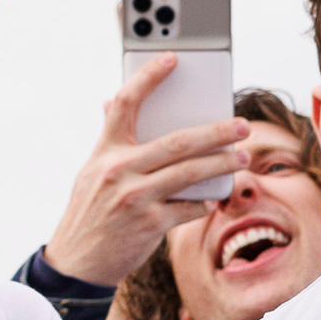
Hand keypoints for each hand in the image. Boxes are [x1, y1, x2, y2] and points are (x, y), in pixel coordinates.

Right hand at [43, 56, 250, 286]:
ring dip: (223, 163)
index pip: (127, 102)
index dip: (149, 76)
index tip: (173, 58)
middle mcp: (119, 169)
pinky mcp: (149, 224)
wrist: (77, 262)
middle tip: (241, 126)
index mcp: (105, 150)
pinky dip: (205, 202)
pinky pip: (189, 207)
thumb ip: (110, 140)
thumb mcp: (92, 171)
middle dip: (216, 131)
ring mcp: (135, 197)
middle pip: (177, 140)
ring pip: (190, 172)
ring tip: (243, 157)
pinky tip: (215, 197)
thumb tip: (111, 101)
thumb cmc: (90, 212)